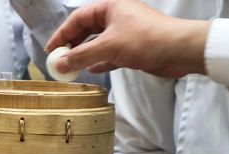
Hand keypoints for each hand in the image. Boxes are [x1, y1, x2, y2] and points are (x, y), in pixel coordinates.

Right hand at [47, 0, 208, 77]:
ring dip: (86, 56)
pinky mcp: (133, 48)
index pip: (78, 19)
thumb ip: (82, 55)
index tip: (51, 50)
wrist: (178, 50)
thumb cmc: (145, 39)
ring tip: (72, 68)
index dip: (62, 34)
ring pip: (99, 44)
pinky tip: (92, 71)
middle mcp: (116, 17)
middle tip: (59, 61)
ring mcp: (125, 33)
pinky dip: (100, 62)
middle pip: (87, 30)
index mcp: (109, 7)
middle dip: (73, 46)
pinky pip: (111, 55)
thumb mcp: (108, 47)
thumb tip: (59, 64)